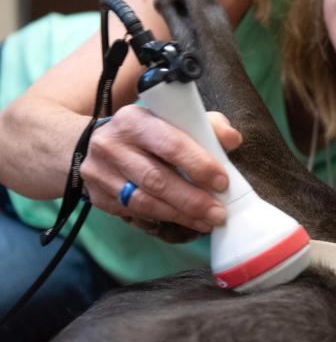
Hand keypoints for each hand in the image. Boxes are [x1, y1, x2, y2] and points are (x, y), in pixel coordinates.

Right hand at [79, 105, 242, 239]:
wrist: (97, 143)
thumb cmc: (150, 132)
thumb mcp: (176, 119)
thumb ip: (207, 127)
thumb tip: (232, 140)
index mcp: (134, 120)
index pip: (170, 145)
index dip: (199, 166)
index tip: (222, 182)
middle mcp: (111, 145)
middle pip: (157, 179)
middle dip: (192, 200)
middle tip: (219, 213)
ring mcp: (100, 173)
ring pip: (144, 202)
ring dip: (180, 216)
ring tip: (207, 222)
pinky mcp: (97, 197)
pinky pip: (133, 214)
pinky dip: (162, 220)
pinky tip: (184, 222)